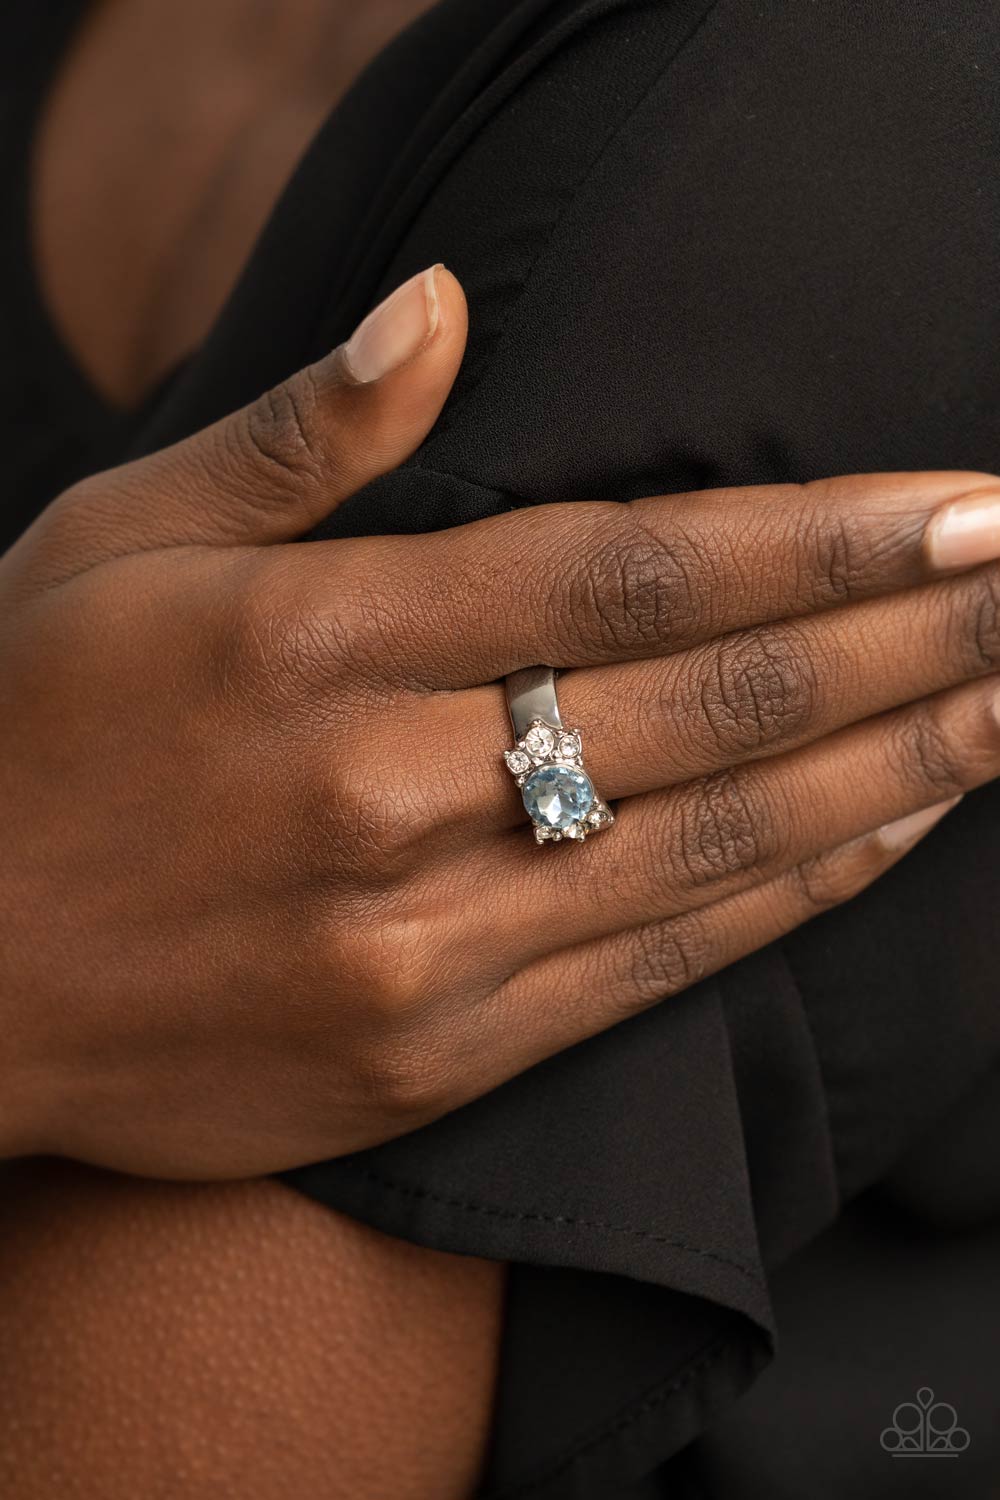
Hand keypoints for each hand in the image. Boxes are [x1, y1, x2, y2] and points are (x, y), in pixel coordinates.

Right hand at [3, 263, 999, 1178]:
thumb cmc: (22, 735)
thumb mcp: (114, 543)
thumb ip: (296, 439)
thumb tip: (440, 314)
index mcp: (316, 637)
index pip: (633, 569)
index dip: (823, 535)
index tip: (969, 506)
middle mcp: (384, 789)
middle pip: (712, 701)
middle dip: (909, 635)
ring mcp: (416, 940)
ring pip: (714, 840)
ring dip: (895, 767)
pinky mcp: (428, 1053)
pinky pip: (654, 965)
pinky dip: (792, 896)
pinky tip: (892, 837)